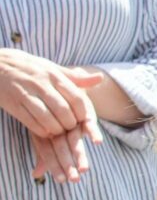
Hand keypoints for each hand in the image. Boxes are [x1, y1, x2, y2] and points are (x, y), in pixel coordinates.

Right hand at [0, 51, 100, 181]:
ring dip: (57, 130)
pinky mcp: (13, 105)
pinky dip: (42, 131)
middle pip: (63, 111)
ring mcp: (25, 94)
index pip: (76, 98)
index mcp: (53, 75)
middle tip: (71, 128)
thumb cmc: (31, 68)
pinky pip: (32, 123)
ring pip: (48, 119)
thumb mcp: (52, 68)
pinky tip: (46, 131)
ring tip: (59, 130)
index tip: (84, 120)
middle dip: (70, 124)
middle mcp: (40, 84)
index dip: (83, 113)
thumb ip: (75, 77)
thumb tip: (99, 78)